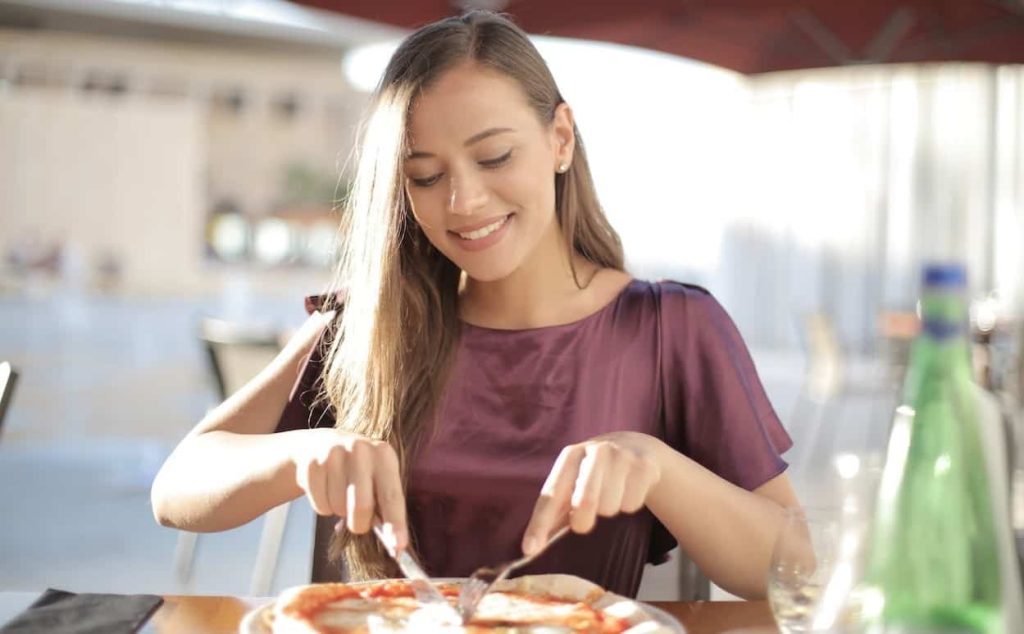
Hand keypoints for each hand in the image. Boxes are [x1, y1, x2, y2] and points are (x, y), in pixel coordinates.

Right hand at [290, 428, 407, 551]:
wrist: (320, 445)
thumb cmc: (358, 471)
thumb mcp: (377, 478)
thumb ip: (386, 508)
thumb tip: (395, 545)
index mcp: (384, 454)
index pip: (392, 496)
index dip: (395, 523)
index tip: (399, 547)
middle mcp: (360, 449)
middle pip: (362, 507)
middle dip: (360, 524)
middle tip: (358, 522)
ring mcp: (333, 454)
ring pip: (338, 508)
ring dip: (340, 511)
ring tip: (340, 492)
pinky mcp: (311, 464)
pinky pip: (320, 506)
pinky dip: (323, 507)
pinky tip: (325, 489)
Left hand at [522, 432, 662, 555]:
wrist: (635, 447)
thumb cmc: (594, 474)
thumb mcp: (572, 484)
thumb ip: (552, 515)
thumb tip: (529, 549)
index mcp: (571, 456)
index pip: (552, 494)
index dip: (540, 524)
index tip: (530, 550)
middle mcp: (596, 450)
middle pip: (585, 501)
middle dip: (582, 521)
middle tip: (582, 524)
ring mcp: (622, 456)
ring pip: (610, 506)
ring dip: (608, 511)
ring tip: (609, 496)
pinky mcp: (644, 466)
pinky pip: (631, 504)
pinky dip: (628, 505)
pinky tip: (628, 490)